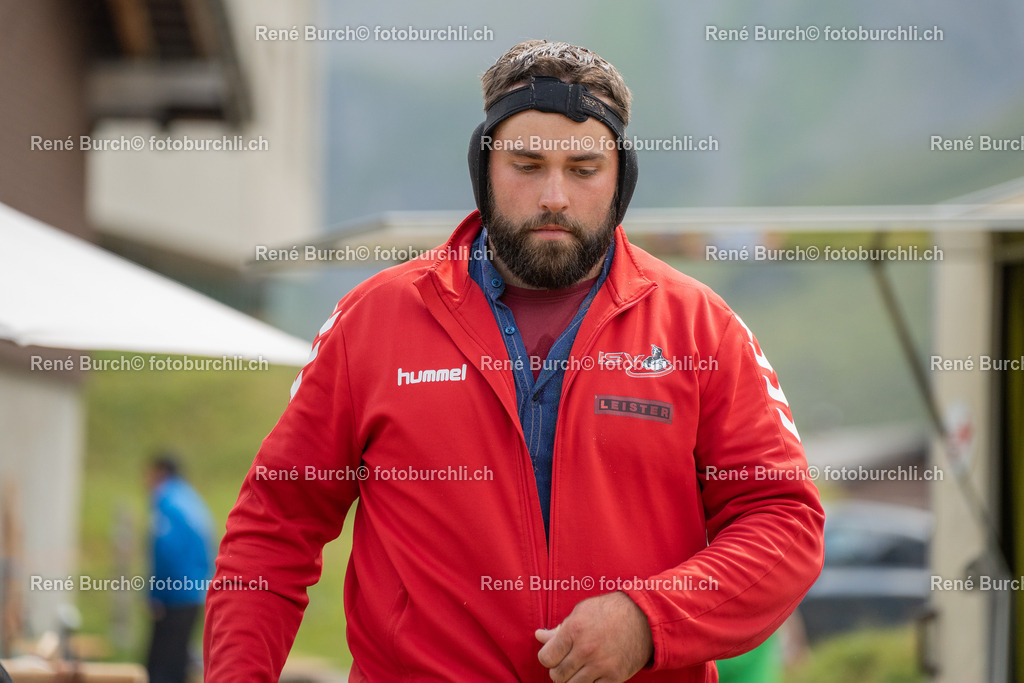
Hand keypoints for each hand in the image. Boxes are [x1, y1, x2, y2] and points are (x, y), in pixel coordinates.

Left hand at [535, 591, 652, 681]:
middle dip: (559, 670)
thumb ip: (559, 629)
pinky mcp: (614, 678)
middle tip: (567, 663)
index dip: (548, 658)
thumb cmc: (609, 612)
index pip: (546, 658)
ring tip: (579, 669)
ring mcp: (600, 666)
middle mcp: (586, 650)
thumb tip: (539, 636)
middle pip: (557, 675)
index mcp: (574, 630)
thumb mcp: (581, 613)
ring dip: (572, 680)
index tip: (554, 655)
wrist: (643, 619)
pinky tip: (592, 675)